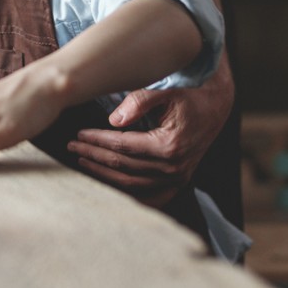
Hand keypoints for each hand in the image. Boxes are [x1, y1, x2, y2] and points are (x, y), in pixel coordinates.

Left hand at [65, 64, 232, 206]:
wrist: (215, 108)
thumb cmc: (189, 97)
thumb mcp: (166, 92)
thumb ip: (140, 101)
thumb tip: (113, 120)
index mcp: (169, 146)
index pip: (122, 146)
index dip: (97, 140)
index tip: (78, 134)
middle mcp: (174, 168)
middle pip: (123, 166)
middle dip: (94, 156)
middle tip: (72, 147)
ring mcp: (177, 179)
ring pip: (131, 184)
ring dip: (103, 175)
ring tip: (82, 161)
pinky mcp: (178, 183)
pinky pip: (148, 196)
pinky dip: (126, 193)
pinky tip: (107, 186)